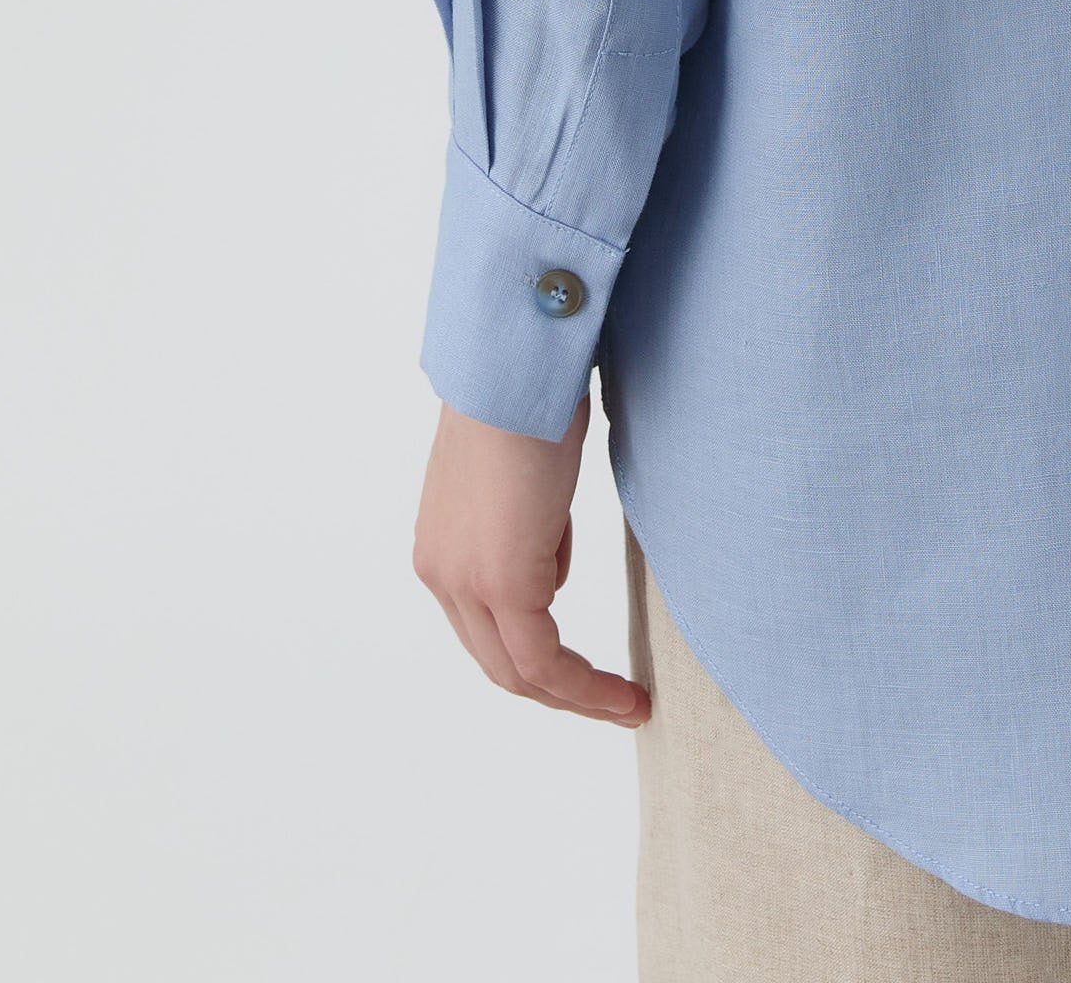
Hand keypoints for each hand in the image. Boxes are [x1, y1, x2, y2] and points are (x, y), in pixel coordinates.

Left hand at [413, 395, 648, 725]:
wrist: (516, 366)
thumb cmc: (531, 394)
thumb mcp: (528, 475)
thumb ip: (532, 528)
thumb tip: (549, 569)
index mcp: (442, 546)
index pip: (487, 626)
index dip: (537, 656)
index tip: (585, 670)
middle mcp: (442, 573)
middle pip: (498, 662)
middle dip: (559, 691)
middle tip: (613, 702)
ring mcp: (465, 581)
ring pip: (518, 672)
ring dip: (576, 697)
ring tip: (628, 704)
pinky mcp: (503, 582)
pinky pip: (544, 661)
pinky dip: (585, 688)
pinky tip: (624, 695)